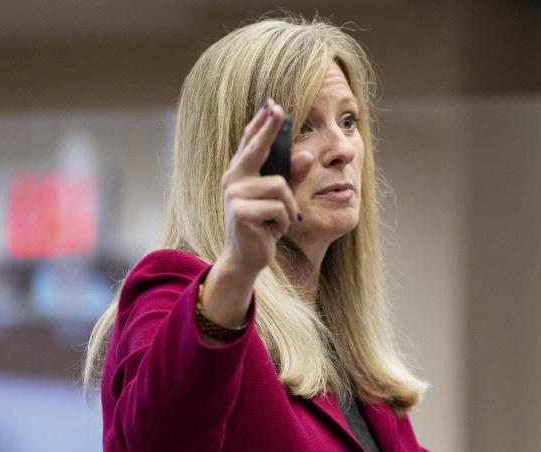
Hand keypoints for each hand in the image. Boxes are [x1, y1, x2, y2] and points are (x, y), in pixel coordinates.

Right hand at [200, 99, 312, 329]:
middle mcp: (233, 179)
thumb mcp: (281, 200)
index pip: (251, 143)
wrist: (247, 258)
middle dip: (268, 129)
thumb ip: (292, 177)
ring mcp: (234, 195)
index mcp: (240, 173)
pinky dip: (283, 221)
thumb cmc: (264, 226)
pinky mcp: (241, 212)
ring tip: (279, 222)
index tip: (272, 103)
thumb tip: (307, 155)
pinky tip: (272, 231)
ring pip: (280, 187)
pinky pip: (279, 207)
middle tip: (279, 109)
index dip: (261, 123)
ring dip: (289, 208)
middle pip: (256, 149)